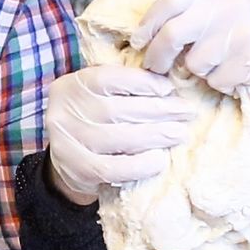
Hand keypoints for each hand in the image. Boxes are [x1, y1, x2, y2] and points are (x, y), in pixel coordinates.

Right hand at [46, 65, 196, 203]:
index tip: (168, 89)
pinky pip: (112, 168)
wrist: (70, 161)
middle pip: (115, 109)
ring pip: (116, 138)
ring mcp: (65, 143)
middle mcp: (62, 112)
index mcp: (71, 86)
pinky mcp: (75, 170)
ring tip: (179, 134)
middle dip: (158, 110)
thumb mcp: (99, 97)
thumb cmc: (95, 122)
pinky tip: (159, 160)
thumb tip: (168, 89)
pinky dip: (139, 164)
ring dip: (155, 136)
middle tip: (186, 112)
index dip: (141, 82)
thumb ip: (123, 89)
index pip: (107, 79)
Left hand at [136, 0, 249, 94]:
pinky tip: (236, 71)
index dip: (146, 26)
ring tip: (218, 62)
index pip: (167, 3)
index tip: (138, 42)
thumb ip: (196, 6)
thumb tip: (150, 29)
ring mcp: (238, 35)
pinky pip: (216, 82)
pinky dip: (221, 83)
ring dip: (199, 70)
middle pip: (171, 36)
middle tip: (155, 66)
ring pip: (194, 64)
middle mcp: (224, 7)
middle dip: (156, 56)